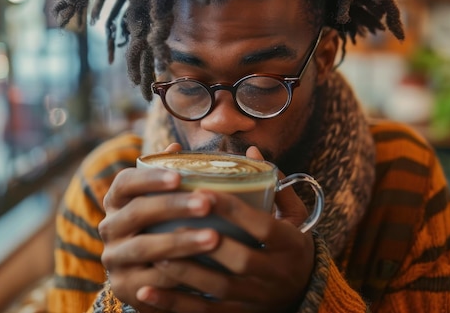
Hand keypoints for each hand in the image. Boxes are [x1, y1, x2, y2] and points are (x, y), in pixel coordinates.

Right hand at [98, 143, 222, 311]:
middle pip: (137, 212)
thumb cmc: (164, 229)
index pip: (125, 182)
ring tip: (214, 238)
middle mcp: (109, 227)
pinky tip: (205, 270)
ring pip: (145, 248)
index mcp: (117, 201)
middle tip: (206, 204)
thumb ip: (169, 176)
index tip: (179, 176)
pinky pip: (151, 281)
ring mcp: (114, 258)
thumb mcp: (164, 203)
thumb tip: (176, 147)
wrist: (153, 281)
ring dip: (181, 242)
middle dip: (173, 207)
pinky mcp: (123, 287)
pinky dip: (179, 274)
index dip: (150, 178)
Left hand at [134, 146, 314, 311]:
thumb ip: (275, 185)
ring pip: (220, 288)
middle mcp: (277, 273)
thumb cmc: (289, 244)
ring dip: (186, 273)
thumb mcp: (293, 216)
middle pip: (241, 260)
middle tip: (175, 223)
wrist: (303, 292)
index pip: (263, 225)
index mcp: (291, 243)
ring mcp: (257, 298)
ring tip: (156, 255)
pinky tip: (146, 293)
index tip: (201, 192)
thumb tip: (251, 151)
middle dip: (207, 243)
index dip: (233, 210)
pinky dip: (173, 304)